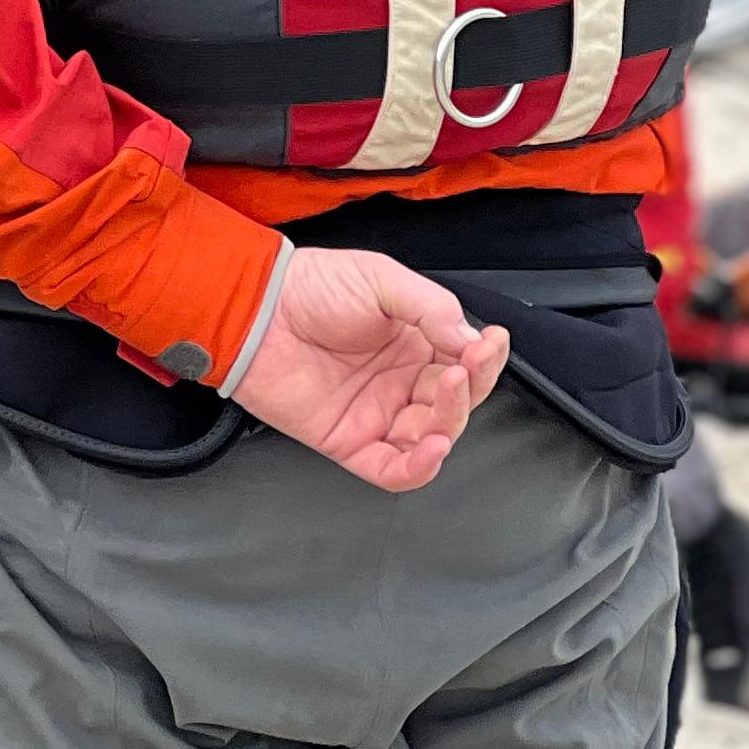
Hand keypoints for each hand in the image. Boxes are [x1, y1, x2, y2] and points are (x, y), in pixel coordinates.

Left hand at [225, 246, 507, 493]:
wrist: (257, 308)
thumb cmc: (311, 286)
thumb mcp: (381, 279)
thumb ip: (430, 308)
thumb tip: (471, 341)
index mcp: (414, 343)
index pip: (465, 363)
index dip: (485, 358)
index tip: (491, 343)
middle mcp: (401, 382)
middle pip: (455, 402)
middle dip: (469, 386)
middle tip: (466, 364)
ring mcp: (377, 414)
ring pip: (433, 437)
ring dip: (451, 421)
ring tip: (449, 390)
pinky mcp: (350, 441)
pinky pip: (394, 470)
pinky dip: (419, 468)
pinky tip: (434, 447)